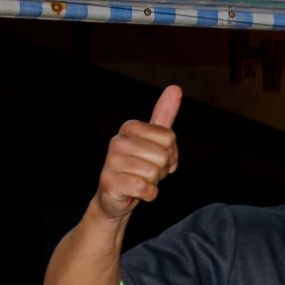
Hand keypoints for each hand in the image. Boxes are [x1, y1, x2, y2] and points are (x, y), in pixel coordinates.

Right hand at [94, 85, 181, 218]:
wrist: (116, 197)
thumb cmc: (138, 166)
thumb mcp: (154, 140)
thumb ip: (164, 116)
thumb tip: (175, 88)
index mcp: (129, 127)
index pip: (169, 137)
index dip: (170, 154)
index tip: (156, 158)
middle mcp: (117, 141)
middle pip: (163, 155)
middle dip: (161, 170)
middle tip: (147, 173)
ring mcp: (111, 161)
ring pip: (153, 173)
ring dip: (153, 183)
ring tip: (139, 181)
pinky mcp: (109, 182)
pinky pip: (145, 188)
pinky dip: (148, 194)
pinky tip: (136, 193)